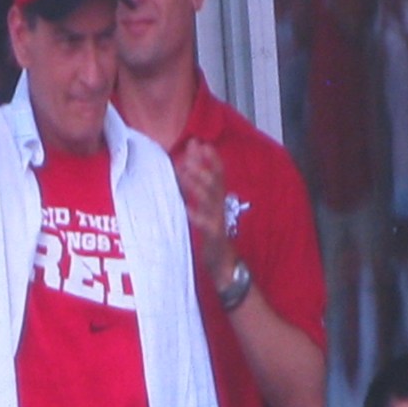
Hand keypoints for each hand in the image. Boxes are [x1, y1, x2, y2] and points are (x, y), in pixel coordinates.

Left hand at [173, 140, 235, 284]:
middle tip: (190, 152)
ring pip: (210, 199)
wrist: (224, 264)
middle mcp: (221, 206)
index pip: (219, 173)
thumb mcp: (205, 208)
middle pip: (214, 182)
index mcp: (219, 199)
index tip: (200, 142)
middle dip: (202, 165)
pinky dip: (196, 215)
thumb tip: (183, 167)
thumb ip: (196, 189)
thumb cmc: (212, 233)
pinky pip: (206, 224)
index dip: (211, 158)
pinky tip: (186, 208)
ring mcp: (218, 220)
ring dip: (198, 184)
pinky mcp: (214, 236)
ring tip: (186, 172)